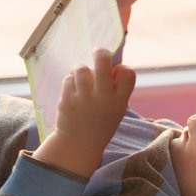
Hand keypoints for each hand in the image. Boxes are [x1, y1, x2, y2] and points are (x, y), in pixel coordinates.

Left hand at [33, 49, 135, 177]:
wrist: (78, 144)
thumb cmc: (100, 122)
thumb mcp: (116, 109)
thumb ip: (115, 89)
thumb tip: (109, 61)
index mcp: (119, 102)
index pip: (128, 73)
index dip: (122, 68)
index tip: (116, 73)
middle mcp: (103, 99)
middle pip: (103, 62)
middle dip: (100, 53)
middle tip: (98, 52)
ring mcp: (84, 99)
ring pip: (82, 69)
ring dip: (81, 70)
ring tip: (81, 78)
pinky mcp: (67, 100)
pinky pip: (68, 79)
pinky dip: (71, 81)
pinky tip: (73, 91)